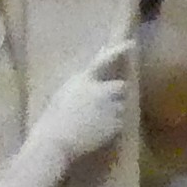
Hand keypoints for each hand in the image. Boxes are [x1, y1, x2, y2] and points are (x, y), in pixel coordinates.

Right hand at [30, 39, 132, 162]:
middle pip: (121, 86)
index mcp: (84, 80)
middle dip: (116, 94)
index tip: (132, 44)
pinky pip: (119, 123)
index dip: (119, 50)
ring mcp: (110, 108)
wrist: (56, 141)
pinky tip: (96, 132)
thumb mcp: (64, 93)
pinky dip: (111, 127)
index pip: (104, 60)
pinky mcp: (115, 125)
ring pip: (121, 107)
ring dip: (113, 112)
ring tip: (96, 122)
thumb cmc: (54, 118)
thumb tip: (91, 74)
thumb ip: (81, 82)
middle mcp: (101, 91)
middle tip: (105, 105)